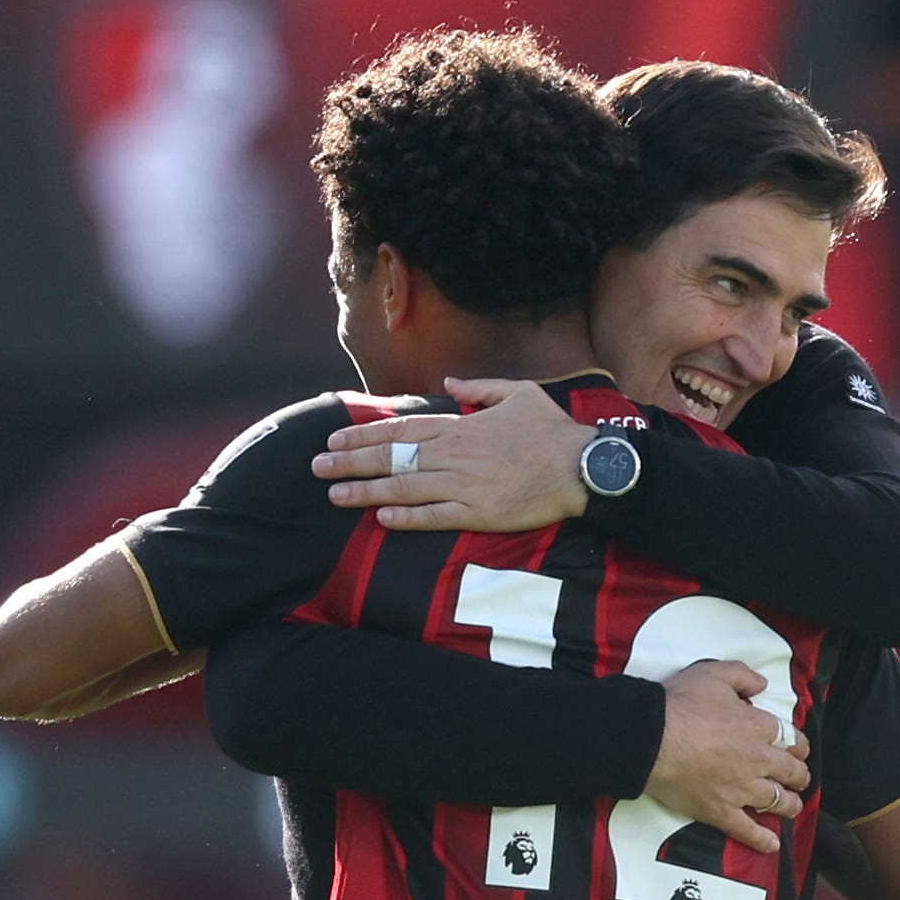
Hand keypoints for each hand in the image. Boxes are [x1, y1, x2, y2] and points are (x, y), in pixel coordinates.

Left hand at [312, 378, 594, 531]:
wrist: (582, 467)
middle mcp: (454, 455)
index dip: (364, 434)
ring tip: (335, 494)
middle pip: (391, 459)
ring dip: (365, 491)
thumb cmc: (551, 431)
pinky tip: (381, 518)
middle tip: (317, 466)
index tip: (335, 437)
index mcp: (460, 426)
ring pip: (404, 489)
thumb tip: (451, 380)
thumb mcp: (518, 393)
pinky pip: (434, 517)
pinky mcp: (479, 514)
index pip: (400, 430)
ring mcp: (464, 486)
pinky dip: (407, 517)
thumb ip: (479, 387)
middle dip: (350, 461)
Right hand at [649, 661, 810, 854]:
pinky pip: (747, 830)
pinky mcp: (720, 811)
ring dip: (789, 805)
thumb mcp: (714, 673)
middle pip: (791, 772)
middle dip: (799, 776)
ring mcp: (740, 789)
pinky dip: (762, 840)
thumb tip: (762, 685)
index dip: (798, 746)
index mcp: (758, 727)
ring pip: (777, 802)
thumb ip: (743, 676)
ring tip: (791, 806)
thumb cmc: (680, 704)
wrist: (649, 739)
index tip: (798, 750)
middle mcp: (757, 760)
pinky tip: (772, 845)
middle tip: (799, 778)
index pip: (792, 739)